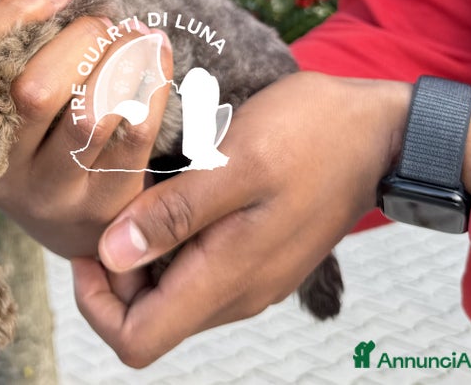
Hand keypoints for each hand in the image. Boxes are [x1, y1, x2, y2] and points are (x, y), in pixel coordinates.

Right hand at [0, 0, 172, 259]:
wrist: (73, 231)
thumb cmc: (41, 139)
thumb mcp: (5, 104)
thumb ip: (14, 53)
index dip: (7, 13)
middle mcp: (1, 169)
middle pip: (31, 92)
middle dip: (79, 41)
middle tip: (101, 26)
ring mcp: (55, 194)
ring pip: (90, 116)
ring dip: (121, 61)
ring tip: (134, 37)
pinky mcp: (106, 204)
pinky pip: (136, 133)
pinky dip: (154, 81)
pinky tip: (159, 53)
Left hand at [71, 71, 412, 367]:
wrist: (378, 130)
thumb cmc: (310, 135)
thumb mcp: (236, 162)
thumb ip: (175, 214)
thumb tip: (111, 255)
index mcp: (228, 279)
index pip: (135, 340)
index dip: (97, 301)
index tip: (92, 241)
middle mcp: (236, 293)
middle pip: (146, 318)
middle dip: (115, 270)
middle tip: (113, 201)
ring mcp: (249, 276)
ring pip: (168, 291)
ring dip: (143, 250)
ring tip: (141, 187)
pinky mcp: (255, 253)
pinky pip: (194, 265)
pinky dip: (170, 237)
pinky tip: (170, 187)